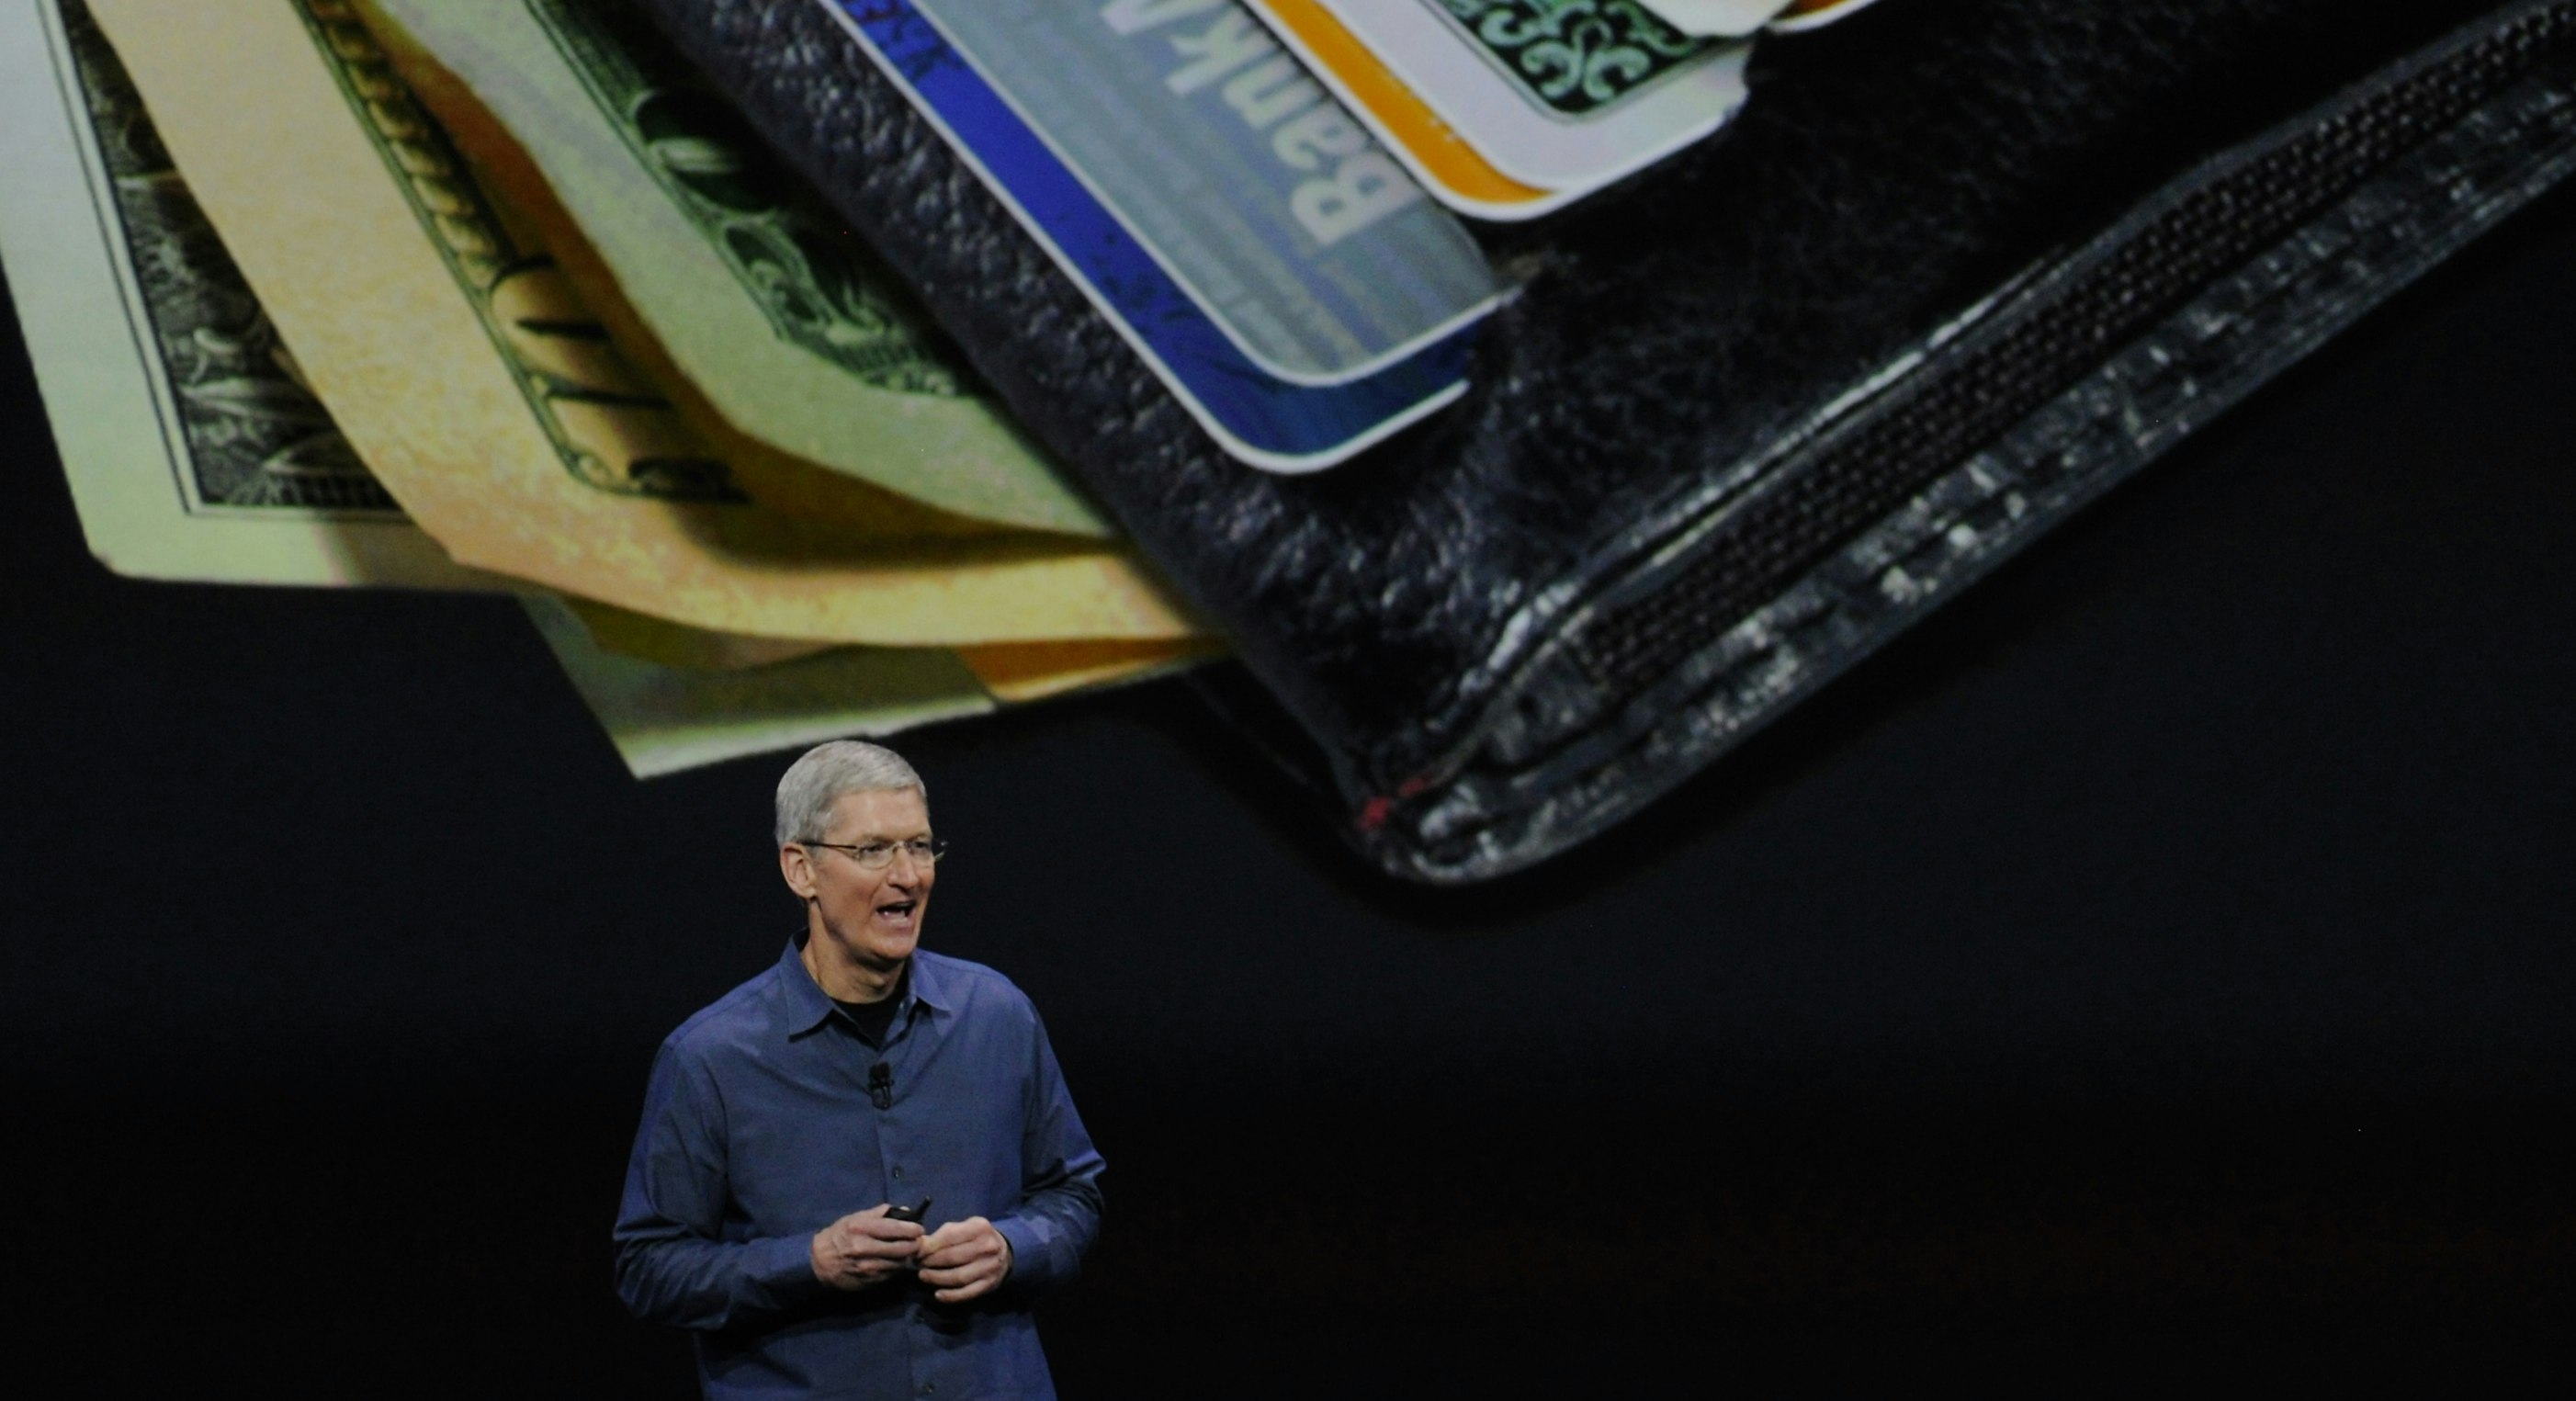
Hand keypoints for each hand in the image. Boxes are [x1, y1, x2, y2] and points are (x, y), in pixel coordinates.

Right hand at [809, 1205, 923, 1290]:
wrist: (817, 1263)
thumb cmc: (838, 1236)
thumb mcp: (854, 1218)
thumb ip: (879, 1213)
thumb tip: (904, 1211)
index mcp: (862, 1228)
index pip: (896, 1229)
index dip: (913, 1229)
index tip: (919, 1229)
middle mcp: (865, 1248)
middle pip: (903, 1248)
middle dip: (915, 1244)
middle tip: (918, 1241)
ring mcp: (868, 1267)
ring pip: (901, 1263)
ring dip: (908, 1258)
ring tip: (908, 1251)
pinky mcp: (870, 1281)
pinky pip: (892, 1274)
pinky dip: (898, 1268)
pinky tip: (896, 1262)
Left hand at [916, 1216, 1011, 1303]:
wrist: (1005, 1252)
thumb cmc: (976, 1237)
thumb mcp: (963, 1228)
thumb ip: (943, 1234)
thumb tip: (919, 1245)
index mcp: (980, 1228)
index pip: (949, 1237)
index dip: (929, 1246)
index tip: (915, 1252)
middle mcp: (988, 1246)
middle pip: (952, 1257)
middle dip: (930, 1262)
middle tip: (917, 1264)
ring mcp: (990, 1267)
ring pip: (959, 1277)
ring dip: (937, 1278)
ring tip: (923, 1276)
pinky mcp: (989, 1284)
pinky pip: (967, 1293)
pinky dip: (951, 1296)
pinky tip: (938, 1294)